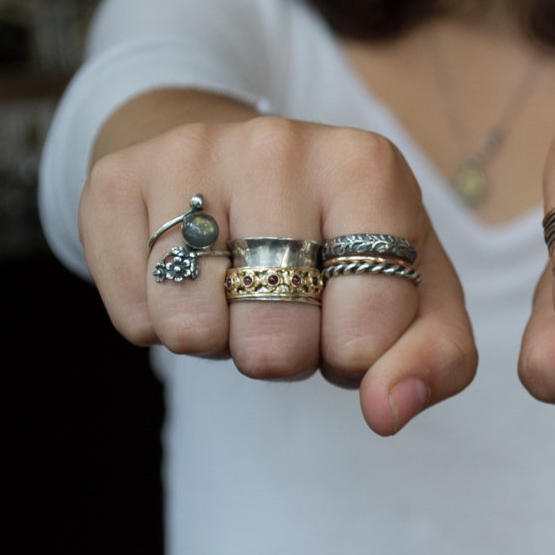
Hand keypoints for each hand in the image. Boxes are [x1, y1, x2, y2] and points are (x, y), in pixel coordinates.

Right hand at [81, 113, 476, 434]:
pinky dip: (163, 324)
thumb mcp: (418, 297)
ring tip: (241, 288)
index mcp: (367, 168)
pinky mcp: (118, 179)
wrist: (255, 167)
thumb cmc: (349, 246)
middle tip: (291, 304)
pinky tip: (192, 275)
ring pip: (194, 331)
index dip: (355, 356)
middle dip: (288, 353)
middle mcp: (278, 145)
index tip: (349, 314)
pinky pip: (135, 317)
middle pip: (274, 343)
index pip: (365, 337)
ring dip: (222, 340)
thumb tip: (388, 410)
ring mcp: (189, 153)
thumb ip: (436, 359)